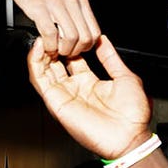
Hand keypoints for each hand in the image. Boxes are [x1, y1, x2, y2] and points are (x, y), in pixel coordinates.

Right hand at [0, 0, 99, 56]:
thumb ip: (74, 10)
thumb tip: (79, 29)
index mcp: (80, 0)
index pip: (95, 31)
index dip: (88, 46)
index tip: (78, 49)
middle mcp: (71, 2)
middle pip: (86, 38)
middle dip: (76, 51)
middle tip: (65, 52)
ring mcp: (56, 5)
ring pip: (72, 38)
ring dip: (63, 50)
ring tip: (55, 49)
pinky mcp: (39, 8)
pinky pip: (50, 34)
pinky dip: (49, 45)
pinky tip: (44, 44)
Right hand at [26, 35, 151, 160]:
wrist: (129, 137)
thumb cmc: (132, 115)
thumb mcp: (125, 76)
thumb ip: (111, 58)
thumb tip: (104, 41)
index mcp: (91, 82)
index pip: (73, 59)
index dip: (69, 44)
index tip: (68, 30)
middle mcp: (75, 88)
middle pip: (56, 63)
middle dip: (53, 46)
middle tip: (53, 30)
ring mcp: (65, 95)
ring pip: (43, 70)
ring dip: (41, 52)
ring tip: (43, 36)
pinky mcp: (57, 102)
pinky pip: (40, 81)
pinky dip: (35, 64)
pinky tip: (38, 49)